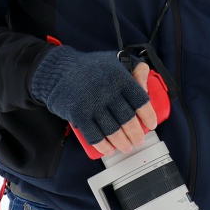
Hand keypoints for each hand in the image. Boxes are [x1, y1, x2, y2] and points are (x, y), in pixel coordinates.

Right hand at [29, 47, 156, 154]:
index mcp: (119, 76)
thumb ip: (133, 69)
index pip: (140, 100)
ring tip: (126, 147)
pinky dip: (103, 146)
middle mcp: (107, 90)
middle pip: (128, 119)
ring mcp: (92, 103)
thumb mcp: (114, 60)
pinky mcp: (78, 114)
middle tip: (138, 140)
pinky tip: (109, 149)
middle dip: (136, 134)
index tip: (151, 125)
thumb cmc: (89, 67)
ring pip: (113, 130)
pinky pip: (95, 135)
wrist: (58, 70)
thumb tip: (146, 82)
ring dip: (122, 143)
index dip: (148, 115)